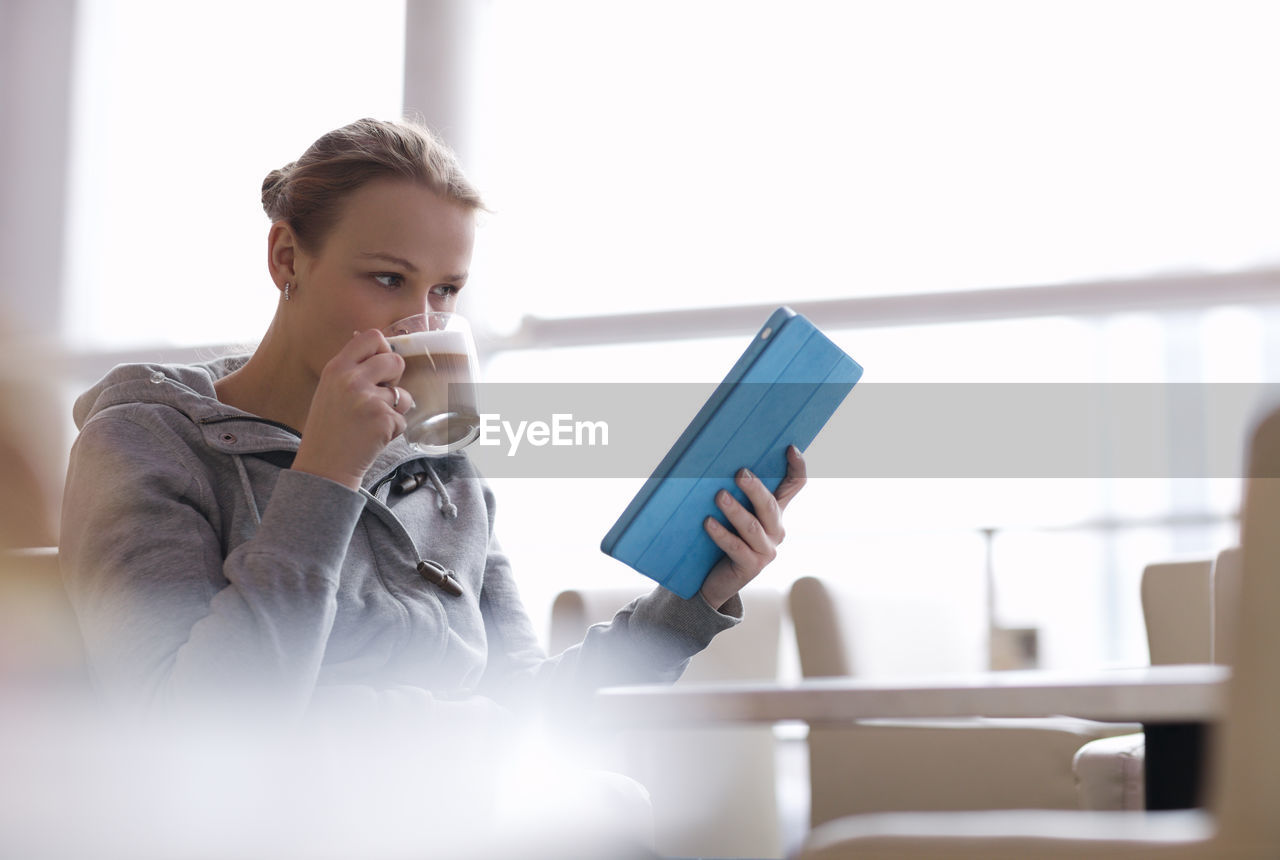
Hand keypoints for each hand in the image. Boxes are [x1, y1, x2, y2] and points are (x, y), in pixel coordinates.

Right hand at [292, 330, 415, 489]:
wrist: (323, 467)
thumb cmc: (329, 430)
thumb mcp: (330, 390)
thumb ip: (351, 370)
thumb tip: (381, 348)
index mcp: (337, 368)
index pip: (371, 337)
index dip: (383, 349)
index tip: (380, 367)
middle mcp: (351, 379)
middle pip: (395, 360)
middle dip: (395, 379)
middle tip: (379, 397)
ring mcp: (368, 399)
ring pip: (403, 394)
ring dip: (395, 410)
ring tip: (371, 423)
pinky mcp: (383, 419)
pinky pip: (402, 419)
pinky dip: (393, 430)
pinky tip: (372, 438)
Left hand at [699, 445, 807, 610]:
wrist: (715, 580)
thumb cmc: (723, 537)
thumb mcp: (734, 513)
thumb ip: (735, 492)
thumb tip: (720, 460)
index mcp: (776, 513)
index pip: (795, 486)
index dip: (797, 467)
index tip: (790, 448)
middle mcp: (776, 531)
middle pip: (771, 505)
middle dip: (755, 489)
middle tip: (739, 474)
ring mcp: (766, 551)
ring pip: (752, 527)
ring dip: (735, 510)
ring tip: (719, 496)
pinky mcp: (751, 566)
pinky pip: (736, 547)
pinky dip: (721, 534)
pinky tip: (707, 522)